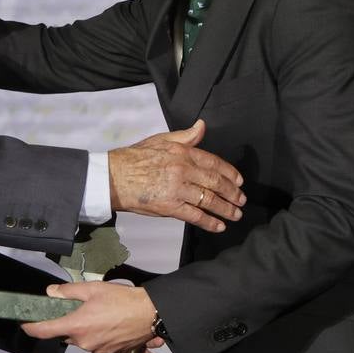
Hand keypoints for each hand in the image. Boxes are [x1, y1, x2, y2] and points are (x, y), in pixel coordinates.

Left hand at [21, 281, 165, 352]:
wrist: (150, 314)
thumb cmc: (124, 300)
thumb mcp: (93, 289)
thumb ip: (68, 292)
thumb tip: (51, 292)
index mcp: (77, 326)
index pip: (44, 331)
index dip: (31, 328)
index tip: (25, 325)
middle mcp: (84, 342)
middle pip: (66, 335)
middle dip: (68, 323)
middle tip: (80, 310)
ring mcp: (97, 351)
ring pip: (82, 340)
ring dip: (85, 330)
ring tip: (101, 315)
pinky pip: (96, 345)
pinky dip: (98, 336)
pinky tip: (109, 325)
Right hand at [107, 120, 243, 232]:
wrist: (112, 177)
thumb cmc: (134, 158)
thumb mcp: (161, 140)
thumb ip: (185, 136)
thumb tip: (202, 126)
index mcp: (182, 152)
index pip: (214, 162)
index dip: (230, 173)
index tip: (239, 181)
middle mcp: (183, 170)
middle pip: (216, 183)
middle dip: (232, 193)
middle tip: (242, 200)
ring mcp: (177, 189)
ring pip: (209, 200)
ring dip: (226, 209)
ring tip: (236, 215)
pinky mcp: (169, 206)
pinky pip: (195, 215)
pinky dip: (209, 222)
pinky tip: (219, 226)